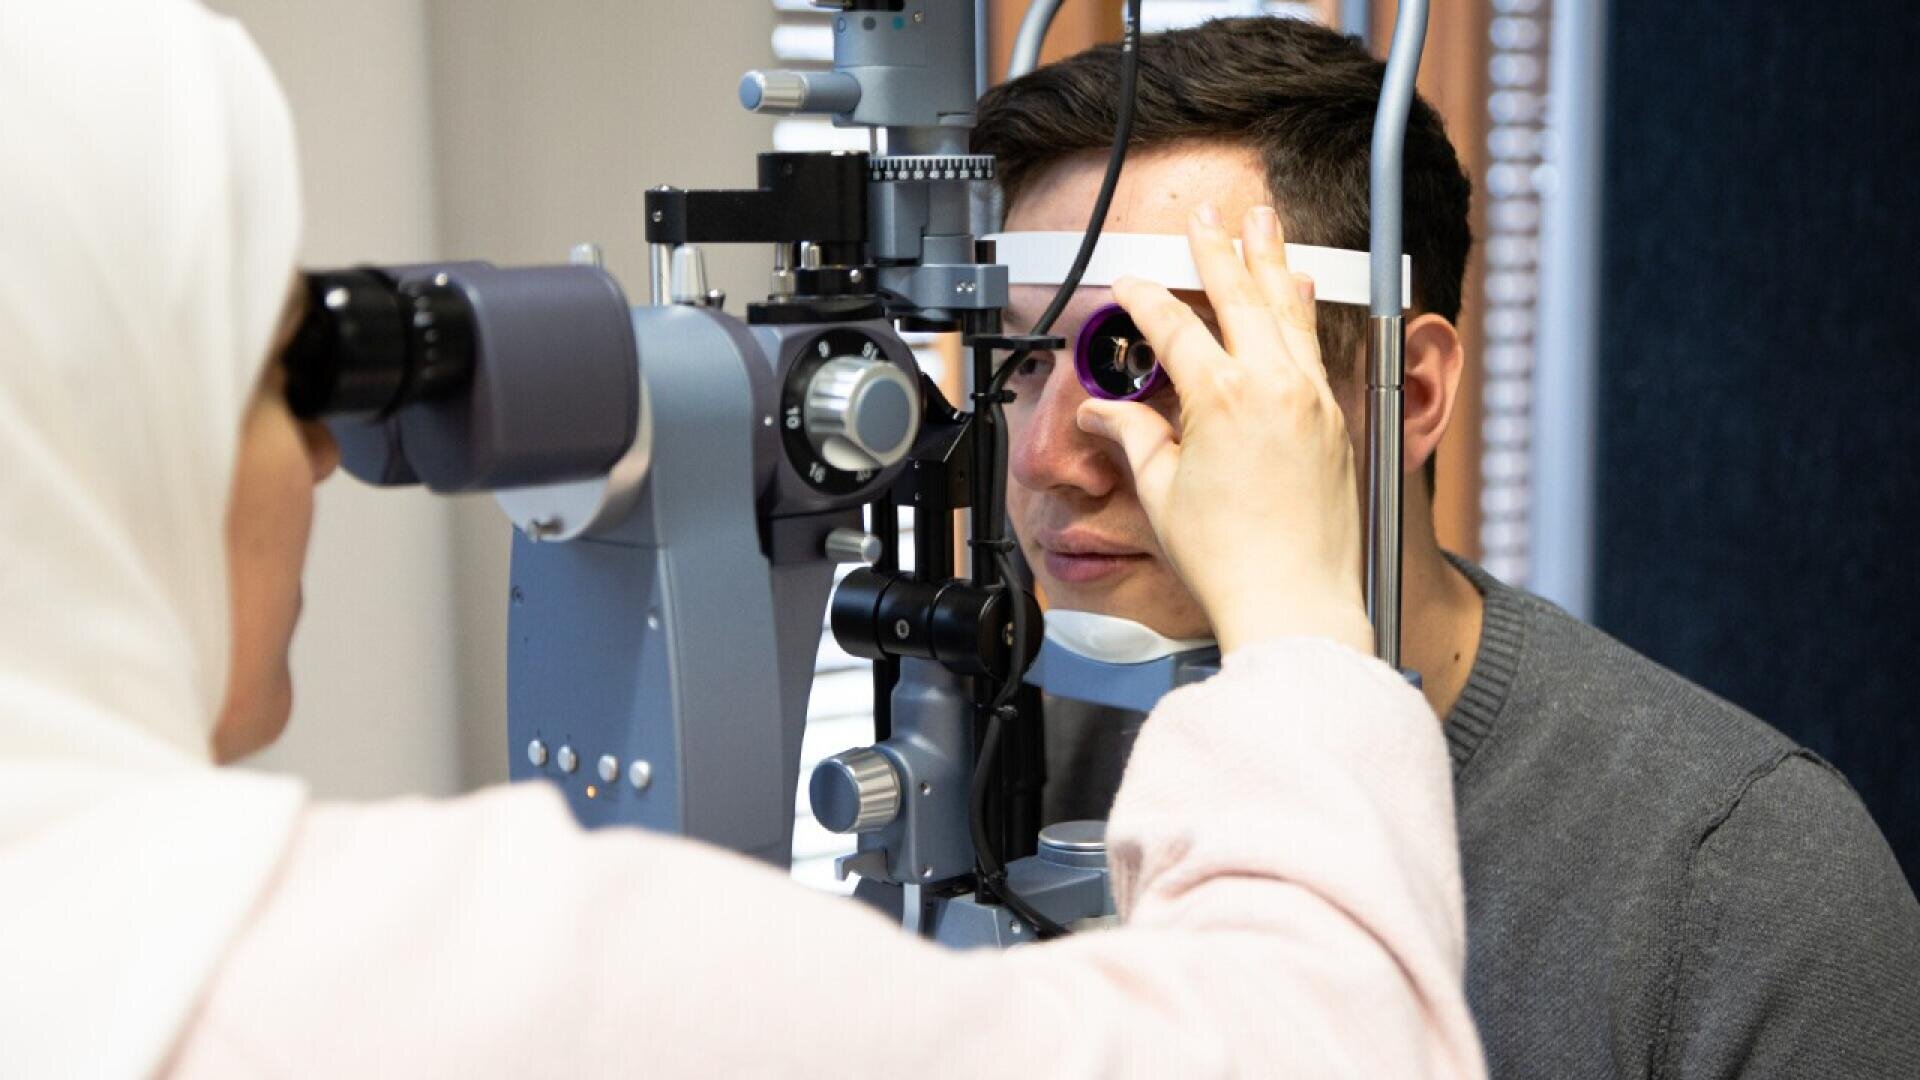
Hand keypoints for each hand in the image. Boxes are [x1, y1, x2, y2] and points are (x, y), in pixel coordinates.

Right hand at [1076, 204, 1371, 656]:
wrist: (1295, 603)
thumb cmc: (1228, 561)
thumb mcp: (1161, 493)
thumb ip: (1134, 438)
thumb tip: (1100, 414)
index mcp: (1222, 399)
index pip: (1175, 327)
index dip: (1144, 299)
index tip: (1127, 282)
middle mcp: (1274, 387)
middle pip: (1240, 296)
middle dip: (1219, 248)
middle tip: (1207, 213)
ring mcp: (1311, 399)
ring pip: (1288, 311)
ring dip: (1270, 261)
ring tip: (1263, 222)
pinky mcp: (1334, 420)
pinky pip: (1314, 345)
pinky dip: (1300, 310)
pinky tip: (1296, 289)